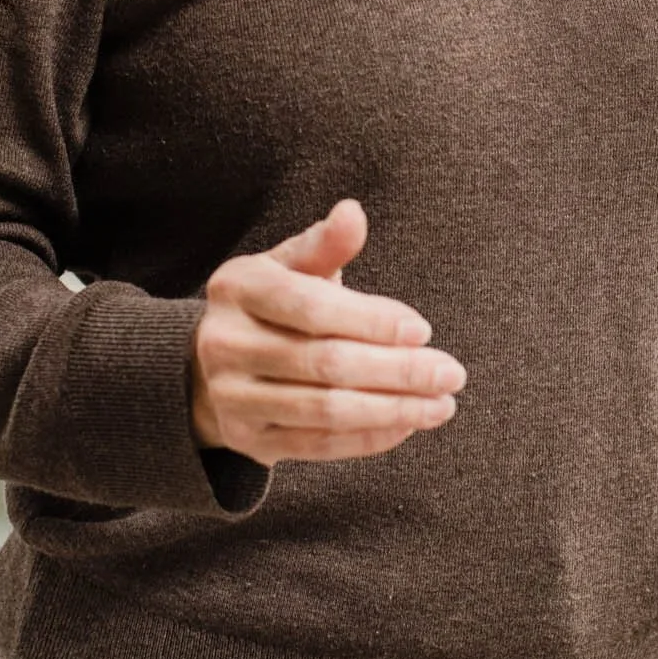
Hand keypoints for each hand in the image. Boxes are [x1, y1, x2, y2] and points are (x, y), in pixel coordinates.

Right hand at [190, 198, 465, 465]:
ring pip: (325, 410)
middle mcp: (226, 344)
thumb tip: (353, 213)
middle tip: (450, 374)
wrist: (207, 366)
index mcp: (238, 288)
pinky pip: (318, 445)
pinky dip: (368, 438)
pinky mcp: (248, 440)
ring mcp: (232, 398)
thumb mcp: (288, 266)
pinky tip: (407, 425)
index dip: (371, 320)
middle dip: (397, 371)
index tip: (422, 330)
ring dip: (393, 410)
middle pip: (324, 362)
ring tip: (440, 404)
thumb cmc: (268, 306)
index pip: (311, 306)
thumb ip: (324, 245)